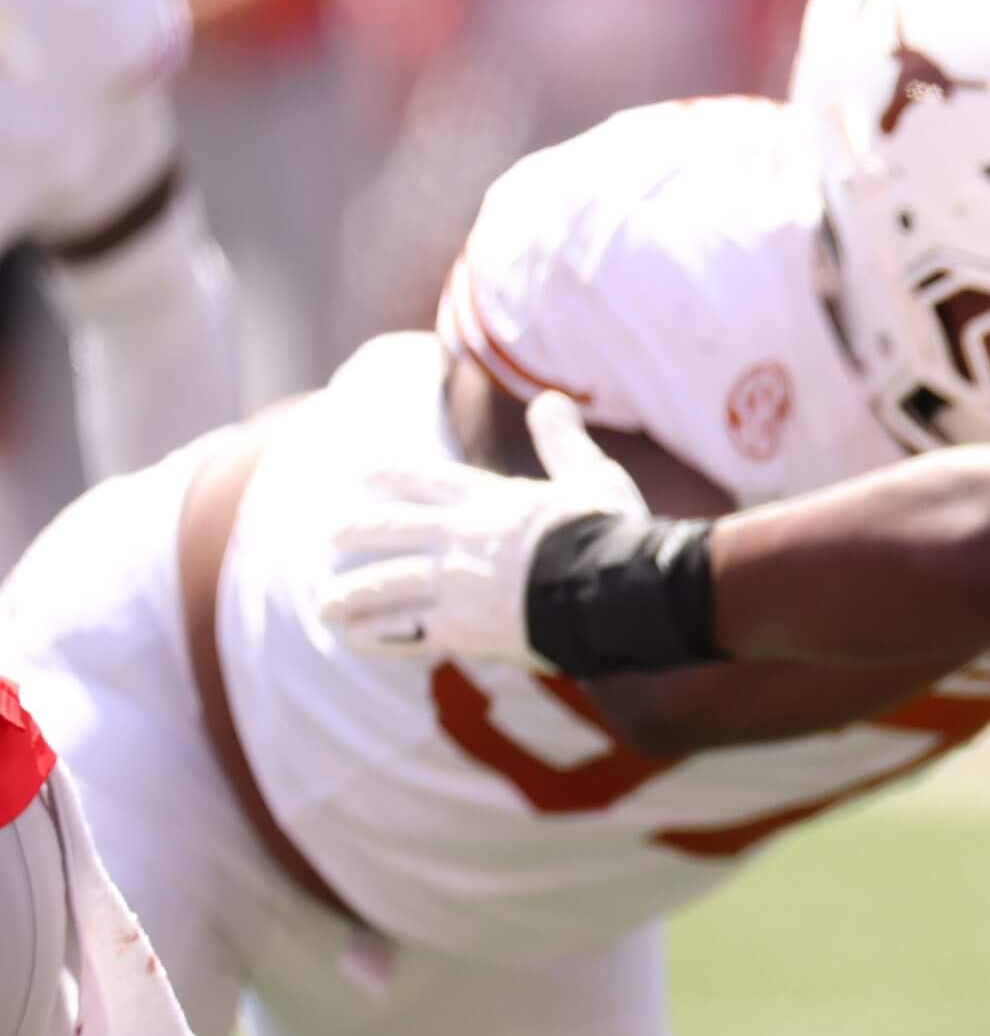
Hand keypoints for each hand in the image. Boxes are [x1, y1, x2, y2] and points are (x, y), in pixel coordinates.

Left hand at [317, 391, 645, 666]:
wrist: (617, 590)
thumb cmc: (612, 534)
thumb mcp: (593, 477)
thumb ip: (563, 441)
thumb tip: (550, 399)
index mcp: (491, 500)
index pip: (425, 478)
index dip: (389, 474)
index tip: (361, 474)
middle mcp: (461, 538)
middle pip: (389, 530)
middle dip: (355, 532)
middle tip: (331, 537)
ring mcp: (456, 585)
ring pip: (383, 585)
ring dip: (349, 594)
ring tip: (326, 604)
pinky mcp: (462, 630)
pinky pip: (403, 632)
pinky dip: (373, 634)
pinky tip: (352, 637)